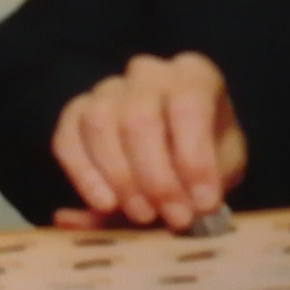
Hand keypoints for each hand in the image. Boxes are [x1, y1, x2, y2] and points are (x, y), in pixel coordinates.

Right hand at [50, 51, 244, 229]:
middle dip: (156, 178)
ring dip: (121, 178)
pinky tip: (105, 204)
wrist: (178, 155)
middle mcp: (147, 73)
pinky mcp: (76, 113)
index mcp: (193, 74)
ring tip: (143, 214)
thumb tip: (192, 213)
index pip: (188, 104)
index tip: (203, 203)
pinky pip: (66, 139)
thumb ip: (207, 187)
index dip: (195, 157)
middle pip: (139, 117)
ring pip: (99, 123)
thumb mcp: (223, 170)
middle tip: (173, 217)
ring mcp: (107, 89)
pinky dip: (83, 176)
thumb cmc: (206, 157)